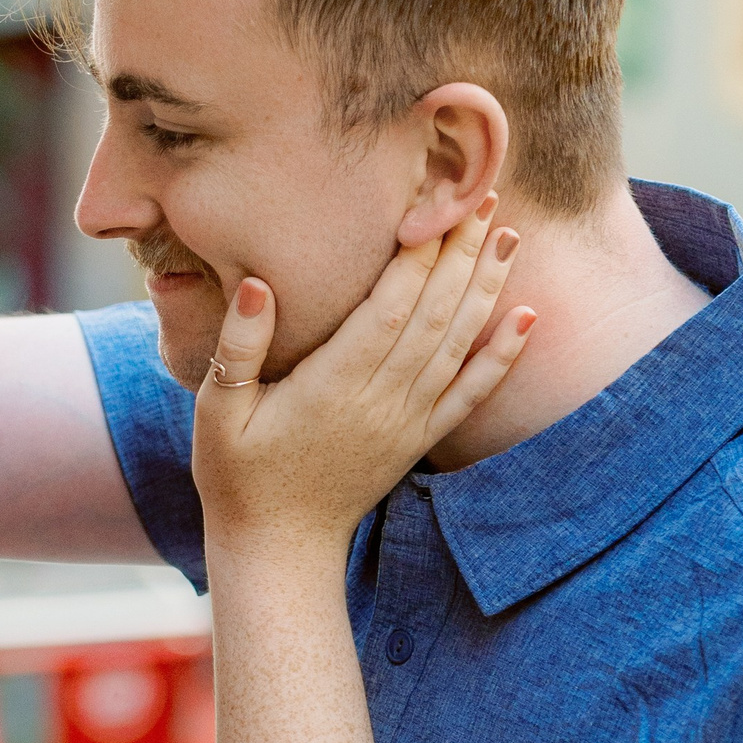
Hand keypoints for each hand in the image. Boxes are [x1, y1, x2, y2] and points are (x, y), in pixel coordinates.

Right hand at [191, 203, 533, 554]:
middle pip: (433, 314)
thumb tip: (257, 283)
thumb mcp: (215, 409)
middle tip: (482, 196)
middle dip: (460, 252)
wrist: (279, 547)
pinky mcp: (419, 440)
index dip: (416, 253)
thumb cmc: (237, 474)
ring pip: (457, 344)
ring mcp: (407, 422)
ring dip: (486, 288)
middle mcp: (381, 400)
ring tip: (510, 236)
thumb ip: (237, 346)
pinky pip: (470, 394)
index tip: (433, 202)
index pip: (389, 307)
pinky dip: (503, 356)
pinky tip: (527, 319)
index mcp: (333, 385)